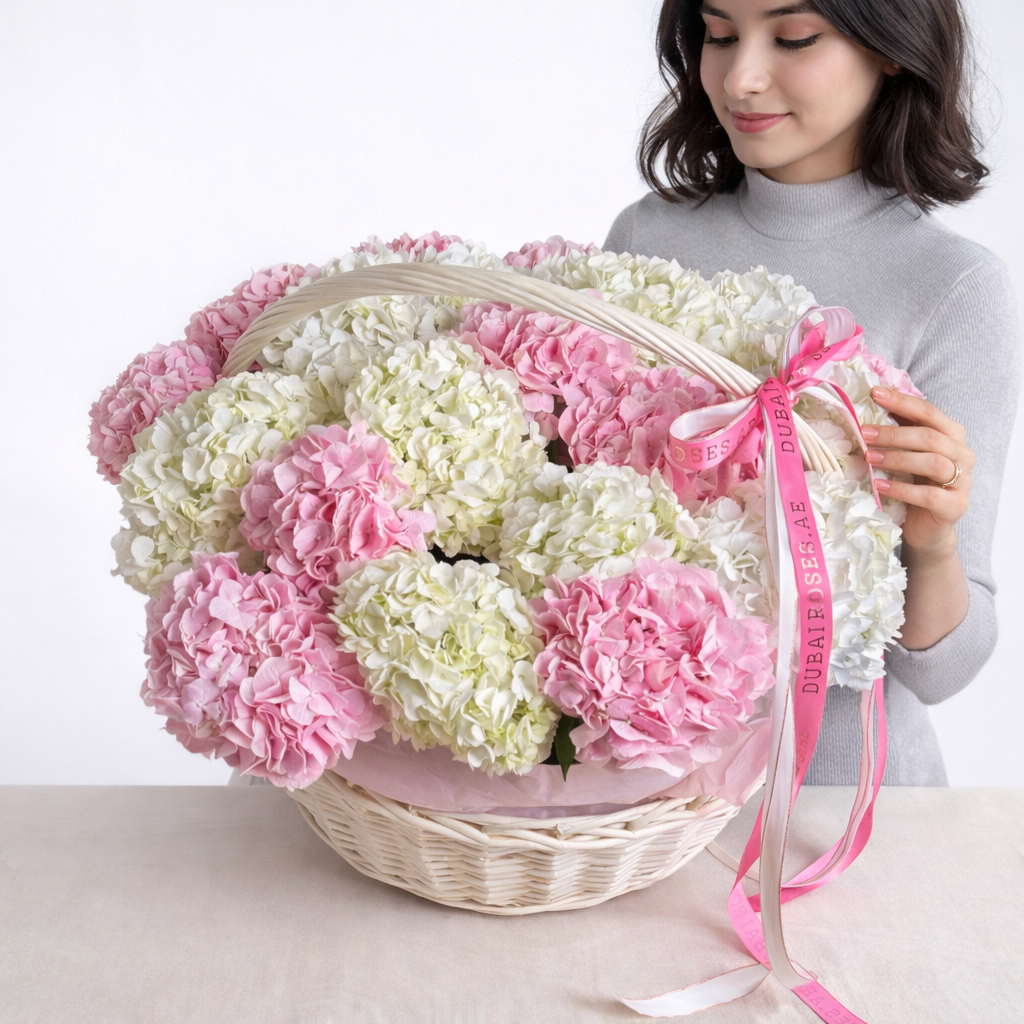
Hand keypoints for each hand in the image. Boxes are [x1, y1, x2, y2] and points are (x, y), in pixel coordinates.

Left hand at [861, 387, 974, 554]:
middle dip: (894, 434)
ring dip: (897, 458)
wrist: (925, 527)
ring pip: (932, 462)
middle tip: (864, 433)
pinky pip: (928, 495)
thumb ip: (900, 429)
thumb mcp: (907, 453)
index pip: (929, 412)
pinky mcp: (954, 506)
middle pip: (930, 437)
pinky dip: (901, 488)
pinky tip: (879, 485)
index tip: (874, 394)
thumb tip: (872, 401)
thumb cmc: (915, 483)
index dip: (902, 401)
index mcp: (952, 436)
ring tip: (868, 458)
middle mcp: (962, 455)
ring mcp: (963, 481)